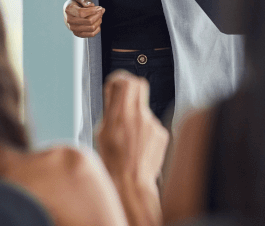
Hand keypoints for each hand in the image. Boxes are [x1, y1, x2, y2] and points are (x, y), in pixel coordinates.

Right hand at [65, 0, 103, 37]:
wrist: (69, 11)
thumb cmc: (75, 3)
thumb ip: (85, 1)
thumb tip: (91, 5)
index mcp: (68, 10)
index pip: (82, 13)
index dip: (92, 11)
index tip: (99, 8)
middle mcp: (69, 21)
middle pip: (88, 21)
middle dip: (98, 15)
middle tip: (101, 10)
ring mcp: (73, 29)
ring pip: (91, 28)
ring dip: (99, 21)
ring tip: (100, 15)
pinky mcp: (78, 34)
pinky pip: (91, 34)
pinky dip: (97, 28)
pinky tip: (98, 21)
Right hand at [95, 71, 169, 220]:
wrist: (131, 184)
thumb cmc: (114, 164)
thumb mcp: (101, 133)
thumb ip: (109, 111)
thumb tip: (113, 95)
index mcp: (120, 115)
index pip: (125, 81)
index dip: (120, 79)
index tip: (115, 84)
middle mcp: (139, 116)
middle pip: (139, 85)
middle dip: (130, 89)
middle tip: (123, 100)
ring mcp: (153, 125)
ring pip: (144, 108)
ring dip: (136, 116)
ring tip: (127, 136)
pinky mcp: (162, 134)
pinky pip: (152, 124)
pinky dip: (144, 130)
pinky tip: (137, 145)